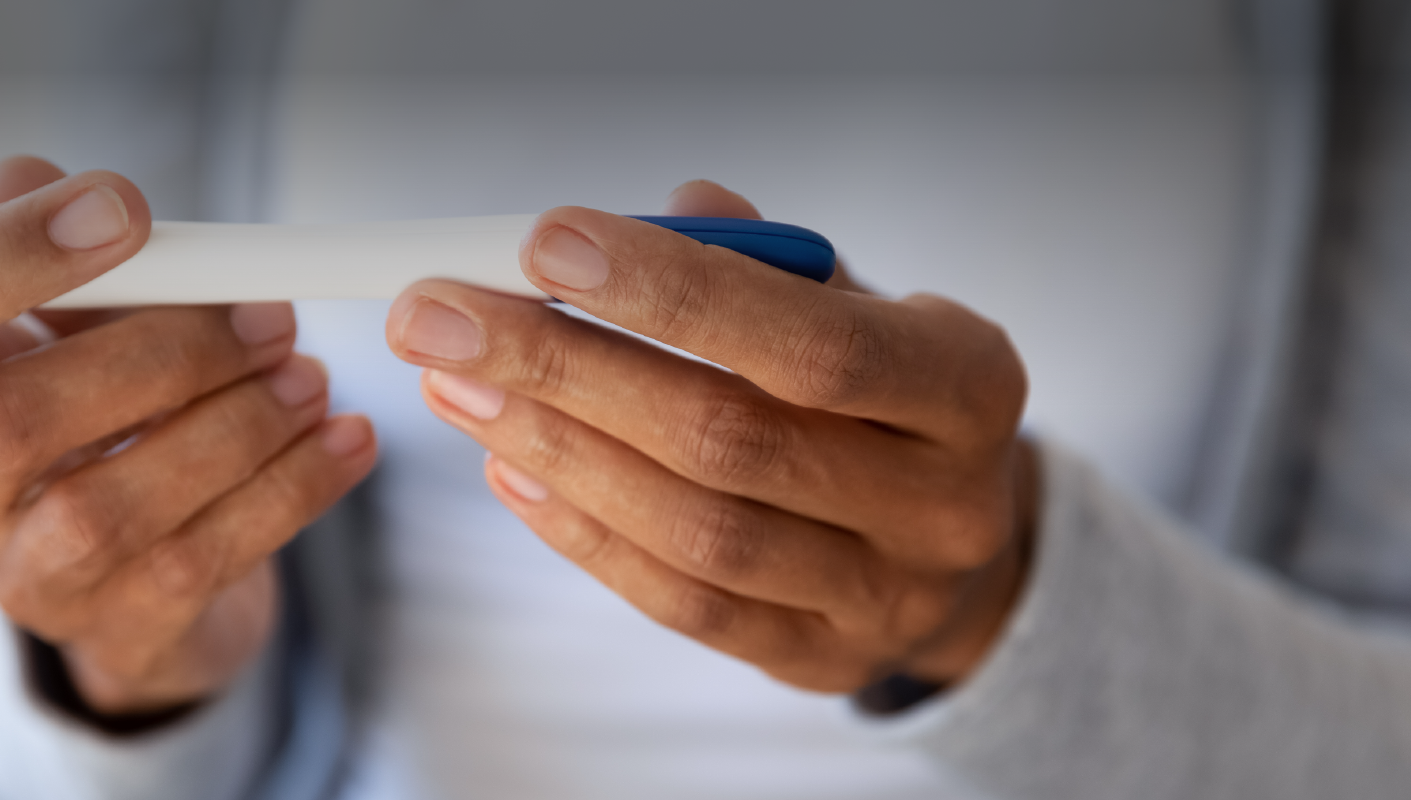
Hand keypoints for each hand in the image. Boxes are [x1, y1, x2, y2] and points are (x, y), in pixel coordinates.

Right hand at [0, 156, 376, 712]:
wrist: (150, 584)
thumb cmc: (111, 422)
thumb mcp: (80, 330)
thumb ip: (72, 257)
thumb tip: (54, 182)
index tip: (122, 208)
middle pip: (8, 423)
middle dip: (160, 356)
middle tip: (270, 319)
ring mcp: (25, 579)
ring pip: (108, 507)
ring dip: (234, 429)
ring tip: (308, 380)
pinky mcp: (118, 635)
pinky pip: (202, 562)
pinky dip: (290, 490)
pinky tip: (345, 440)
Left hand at [385, 181, 1032, 691]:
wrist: (958, 544)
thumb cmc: (886, 399)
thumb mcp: (862, 307)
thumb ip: (769, 262)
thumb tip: (670, 208)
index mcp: (967, 384)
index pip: (812, 339)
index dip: (673, 293)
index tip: (546, 243)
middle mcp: (940, 502)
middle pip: (728, 436)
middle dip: (565, 366)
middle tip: (444, 317)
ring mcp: (880, 596)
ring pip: (692, 528)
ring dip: (553, 448)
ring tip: (458, 383)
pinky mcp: (814, 659)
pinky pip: (679, 601)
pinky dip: (581, 533)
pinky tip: (509, 468)